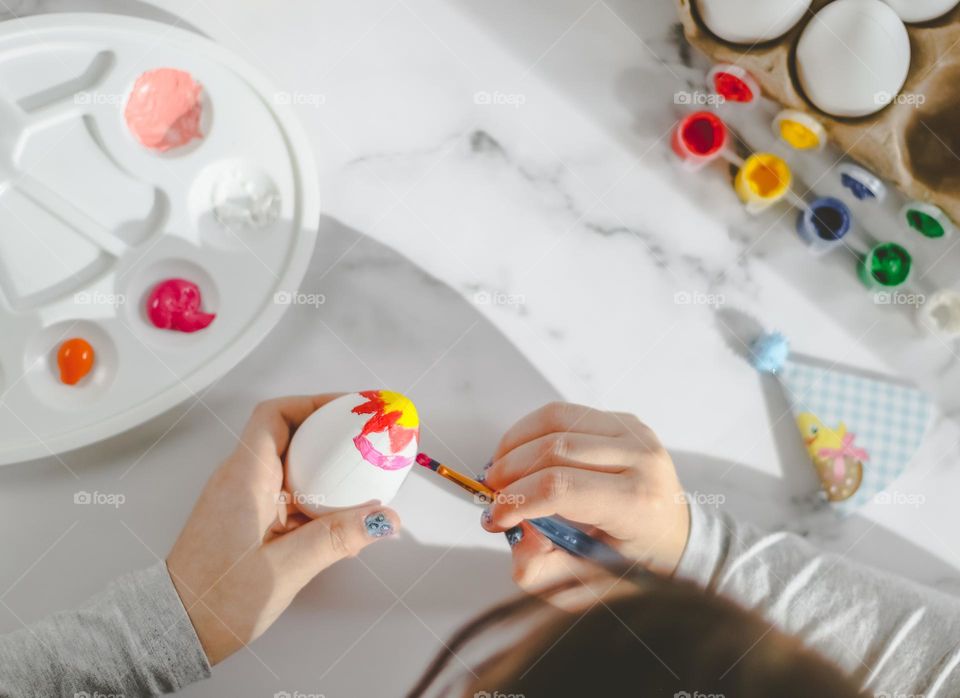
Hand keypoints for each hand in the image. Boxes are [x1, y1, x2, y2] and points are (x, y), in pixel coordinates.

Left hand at [166, 394, 399, 664]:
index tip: (351, 409)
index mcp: (244, 478)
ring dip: (326, 468)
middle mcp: (240, 480)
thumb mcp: (284, 569)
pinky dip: (315, 495)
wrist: (175, 630)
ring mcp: (242, 499)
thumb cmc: (216, 600)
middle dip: (330, 433)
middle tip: (369, 440)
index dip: (314, 403)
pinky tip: (340, 517)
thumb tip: (384, 518)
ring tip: (364, 477)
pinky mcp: (247, 520)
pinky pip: (287, 493)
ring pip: (291, 466)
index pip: (275, 416)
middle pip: (289, 435)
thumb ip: (337, 539)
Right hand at [481, 402, 688, 591]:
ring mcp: (636, 434)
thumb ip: (541, 570)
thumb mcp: (586, 586)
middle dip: (510, 472)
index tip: (495, 519)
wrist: (673, 539)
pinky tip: (519, 456)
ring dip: (515, 445)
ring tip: (499, 473)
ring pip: (556, 421)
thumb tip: (515, 532)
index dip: (518, 500)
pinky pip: (565, 414)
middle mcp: (643, 460)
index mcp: (639, 504)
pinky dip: (530, 432)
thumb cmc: (631, 564)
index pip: (563, 488)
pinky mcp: (624, 420)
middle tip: (489, 496)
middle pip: (555, 450)